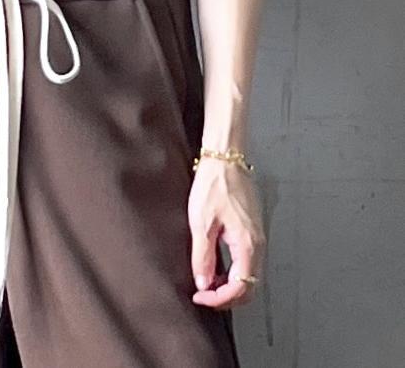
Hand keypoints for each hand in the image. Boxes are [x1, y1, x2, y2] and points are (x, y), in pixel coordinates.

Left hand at [187, 157, 265, 309]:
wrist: (225, 158)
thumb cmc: (215, 183)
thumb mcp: (201, 222)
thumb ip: (203, 257)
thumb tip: (203, 283)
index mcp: (248, 244)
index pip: (240, 288)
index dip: (219, 299)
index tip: (201, 297)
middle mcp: (258, 243)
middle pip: (249, 286)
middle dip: (226, 297)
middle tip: (203, 295)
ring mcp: (257, 236)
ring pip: (249, 275)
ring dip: (229, 285)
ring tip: (207, 281)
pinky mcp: (252, 229)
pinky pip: (247, 261)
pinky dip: (233, 271)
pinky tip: (217, 266)